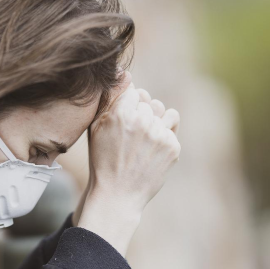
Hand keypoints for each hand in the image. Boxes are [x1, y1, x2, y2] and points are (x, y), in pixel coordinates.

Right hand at [77, 71, 180, 254]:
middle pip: (148, 101)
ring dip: (155, 121)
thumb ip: (110, 98)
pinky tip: (150, 151)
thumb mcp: (96, 128)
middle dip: (141, 114)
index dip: (127, 105)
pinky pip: (172, 127)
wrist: (118, 195)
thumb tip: (126, 73)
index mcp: (121, 114)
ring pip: (163, 112)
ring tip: (143, 141)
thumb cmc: (103, 160)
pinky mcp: (173, 147)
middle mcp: (142, 121)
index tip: (122, 122)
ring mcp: (160, 135)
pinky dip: (163, 137)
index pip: (133, 91)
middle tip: (130, 137)